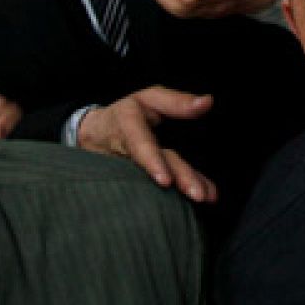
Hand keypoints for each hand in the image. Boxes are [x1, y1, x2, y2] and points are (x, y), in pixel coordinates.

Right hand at [76, 86, 216, 201]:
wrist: (97, 133)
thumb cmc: (130, 112)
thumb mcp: (150, 99)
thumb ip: (177, 102)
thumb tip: (207, 102)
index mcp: (128, 124)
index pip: (140, 144)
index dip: (152, 161)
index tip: (166, 181)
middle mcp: (126, 150)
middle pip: (151, 168)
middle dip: (176, 180)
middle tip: (199, 195)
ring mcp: (127, 170)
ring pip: (151, 183)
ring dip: (177, 195)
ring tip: (204, 198)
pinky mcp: (133, 183)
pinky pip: (153, 190)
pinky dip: (174, 199)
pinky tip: (191, 206)